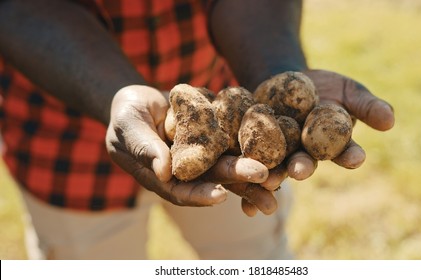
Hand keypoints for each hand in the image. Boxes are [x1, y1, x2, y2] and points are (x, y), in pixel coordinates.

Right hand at [105, 85, 273, 206]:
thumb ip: (143, 148)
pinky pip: (234, 140)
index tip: (219, 196)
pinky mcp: (215, 137)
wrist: (140, 99)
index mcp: (164, 178)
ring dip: (253, 168)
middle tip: (263, 177)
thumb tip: (163, 171)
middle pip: (214, 179)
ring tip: (278, 173)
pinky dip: (252, 142)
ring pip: (230, 163)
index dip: (199, 195)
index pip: (182, 191)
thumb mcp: (128, 126)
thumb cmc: (126, 114)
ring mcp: (204, 155)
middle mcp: (188, 172)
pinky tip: (275, 143)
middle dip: (238, 179)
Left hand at [234, 69, 395, 215]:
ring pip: (276, 167)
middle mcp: (306, 155)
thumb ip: (366, 105)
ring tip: (267, 180)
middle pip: (306, 164)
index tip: (356, 157)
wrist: (285, 80)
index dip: (351, 155)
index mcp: (332, 145)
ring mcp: (279, 154)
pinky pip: (250, 161)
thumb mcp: (347, 90)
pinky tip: (241, 192)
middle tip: (301, 169)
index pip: (345, 151)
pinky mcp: (255, 148)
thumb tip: (390, 120)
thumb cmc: (324, 87)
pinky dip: (245, 175)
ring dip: (272, 175)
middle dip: (304, 167)